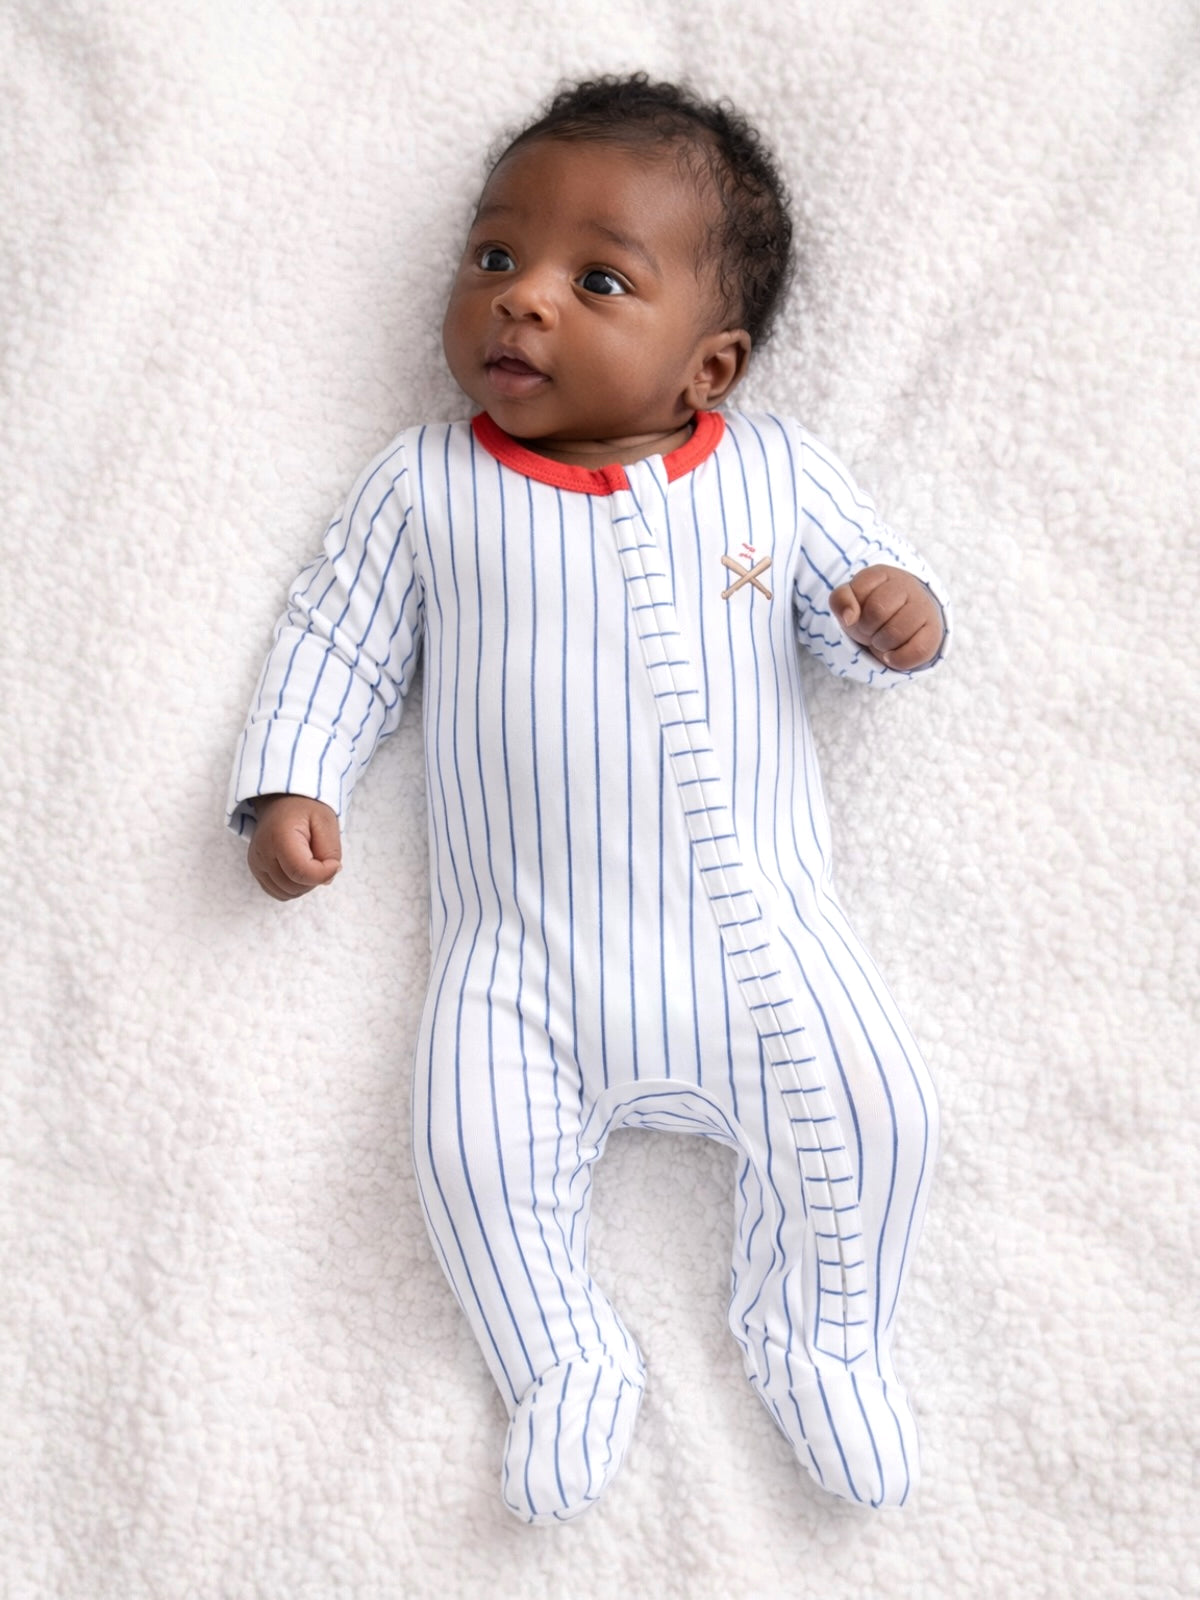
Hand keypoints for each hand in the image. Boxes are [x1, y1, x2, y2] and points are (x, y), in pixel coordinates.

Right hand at [247, 794, 342, 900]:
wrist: (282, 800)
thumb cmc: (306, 809)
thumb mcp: (327, 821)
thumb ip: (331, 852)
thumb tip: (326, 879)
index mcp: (279, 837)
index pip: (302, 872)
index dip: (324, 872)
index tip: (334, 862)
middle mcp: (262, 853)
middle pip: (296, 885)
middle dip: (315, 877)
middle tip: (318, 854)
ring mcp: (256, 864)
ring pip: (288, 893)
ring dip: (305, 883)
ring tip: (308, 858)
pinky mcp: (256, 870)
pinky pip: (279, 892)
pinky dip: (294, 886)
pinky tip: (298, 867)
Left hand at [829, 566, 944, 671]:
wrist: (898, 621)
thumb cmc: (869, 610)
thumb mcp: (849, 602)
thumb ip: (840, 601)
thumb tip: (850, 618)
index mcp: (882, 574)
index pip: (860, 592)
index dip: (853, 610)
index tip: (858, 614)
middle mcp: (907, 585)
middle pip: (877, 611)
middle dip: (866, 628)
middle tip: (870, 630)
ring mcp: (923, 607)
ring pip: (897, 632)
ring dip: (881, 645)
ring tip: (881, 641)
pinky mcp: (934, 631)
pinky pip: (918, 650)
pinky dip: (898, 660)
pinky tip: (891, 656)